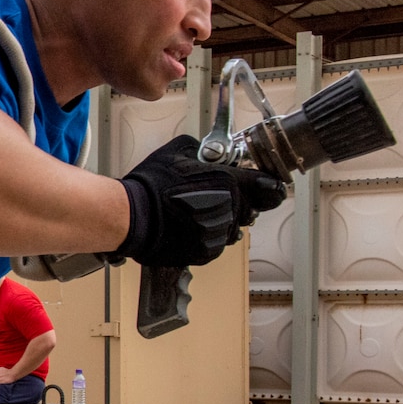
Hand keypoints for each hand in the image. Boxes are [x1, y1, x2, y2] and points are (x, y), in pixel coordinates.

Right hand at [111, 136, 287, 268]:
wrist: (131, 216)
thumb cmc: (151, 185)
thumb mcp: (177, 151)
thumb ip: (201, 151)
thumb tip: (207, 153)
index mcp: (230, 182)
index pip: (271, 189)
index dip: (269, 187)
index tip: (266, 187)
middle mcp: (229, 209)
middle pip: (251, 210)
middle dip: (239, 203)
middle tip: (215, 197)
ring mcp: (218, 234)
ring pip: (232, 228)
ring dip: (221, 221)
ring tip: (195, 213)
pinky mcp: (205, 252)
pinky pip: (214, 243)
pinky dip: (204, 236)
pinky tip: (186, 227)